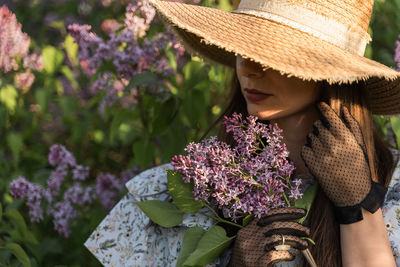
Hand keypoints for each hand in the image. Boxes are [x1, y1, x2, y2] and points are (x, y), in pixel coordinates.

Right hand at [229, 208, 309, 266]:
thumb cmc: (247, 259)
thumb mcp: (250, 243)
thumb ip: (263, 233)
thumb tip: (288, 225)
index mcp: (246, 231)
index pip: (268, 215)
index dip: (286, 211)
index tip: (301, 212)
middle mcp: (248, 238)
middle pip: (275, 225)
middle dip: (294, 226)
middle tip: (307, 230)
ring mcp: (251, 250)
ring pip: (278, 238)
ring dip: (295, 240)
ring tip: (305, 244)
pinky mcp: (257, 262)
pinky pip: (276, 254)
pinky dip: (287, 254)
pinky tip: (292, 256)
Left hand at [301, 102, 386, 223]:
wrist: (353, 194)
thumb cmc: (358, 167)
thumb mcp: (360, 146)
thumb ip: (352, 126)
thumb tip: (343, 108)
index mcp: (348, 140)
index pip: (331, 117)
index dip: (324, 109)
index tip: (319, 104)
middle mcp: (334, 146)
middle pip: (318, 126)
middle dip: (320, 128)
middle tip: (326, 137)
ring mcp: (322, 156)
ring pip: (310, 137)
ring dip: (314, 139)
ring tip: (324, 149)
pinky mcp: (313, 166)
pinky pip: (304, 148)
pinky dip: (308, 150)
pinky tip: (316, 155)